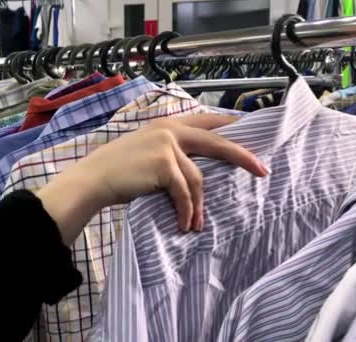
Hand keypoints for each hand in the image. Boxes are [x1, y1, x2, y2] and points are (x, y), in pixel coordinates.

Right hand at [37, 114, 268, 245]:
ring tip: (196, 224)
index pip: (206, 122)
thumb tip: (198, 173)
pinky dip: (186, 211)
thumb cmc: (117, 171)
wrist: (94, 179)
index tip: (250, 132)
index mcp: (167, 125)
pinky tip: (185, 224)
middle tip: (262, 171)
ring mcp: (166, 145)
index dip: (230, 127)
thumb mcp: (145, 152)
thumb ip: (171, 153)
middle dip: (242, 156)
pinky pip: (184, 193)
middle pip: (216, 142)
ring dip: (198, 205)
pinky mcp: (163, 165)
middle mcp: (169, 130)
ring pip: (197, 178)